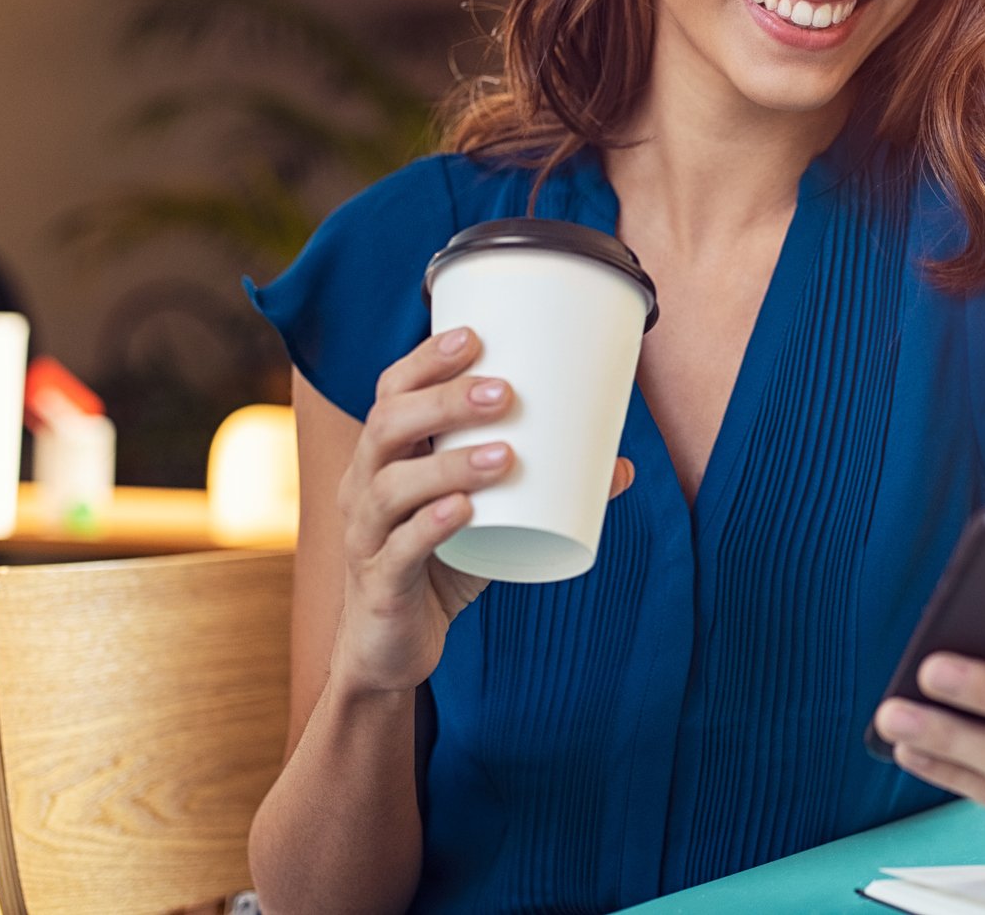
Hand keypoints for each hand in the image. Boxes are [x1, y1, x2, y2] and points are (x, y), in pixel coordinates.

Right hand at [330, 327, 634, 696]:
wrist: (392, 648)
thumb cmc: (441, 564)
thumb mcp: (490, 519)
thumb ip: (545, 489)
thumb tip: (621, 466)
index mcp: (385, 457)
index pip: (392, 392)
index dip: (426, 361)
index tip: (474, 336)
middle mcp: (363, 487)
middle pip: (388, 426)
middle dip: (445, 402)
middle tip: (505, 392)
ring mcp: (366, 536)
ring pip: (392, 486)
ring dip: (450, 463)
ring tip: (505, 454)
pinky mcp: (380, 585)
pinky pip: (398, 550)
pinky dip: (431, 527)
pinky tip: (463, 511)